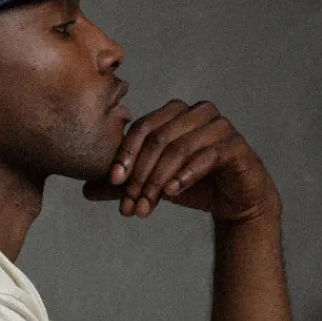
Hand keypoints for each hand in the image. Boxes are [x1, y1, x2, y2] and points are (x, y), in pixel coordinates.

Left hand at [83, 100, 280, 222]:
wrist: (233, 200)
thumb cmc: (193, 184)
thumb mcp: (153, 185)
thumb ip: (124, 184)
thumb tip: (85, 190)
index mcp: (175, 113)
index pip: (143, 128)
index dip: (125, 155)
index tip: (112, 182)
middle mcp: (198, 112)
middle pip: (158, 139)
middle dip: (139, 175)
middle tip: (127, 205)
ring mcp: (219, 126)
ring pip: (179, 149)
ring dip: (157, 181)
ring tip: (144, 208)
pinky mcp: (236, 145)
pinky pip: (206, 156)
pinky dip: (185, 175)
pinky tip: (171, 194)